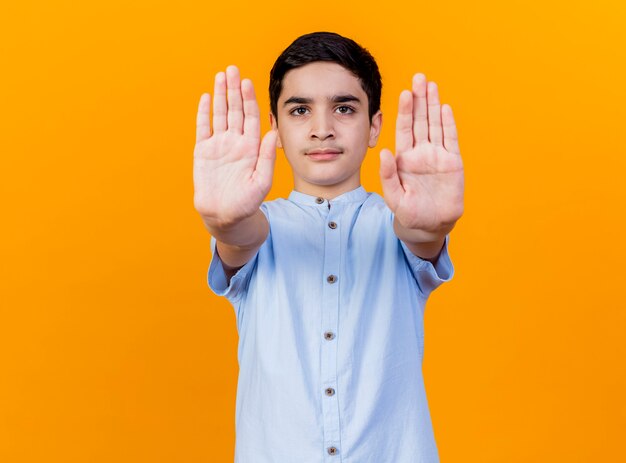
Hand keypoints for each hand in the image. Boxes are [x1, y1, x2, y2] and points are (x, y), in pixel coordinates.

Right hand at [194, 65, 277, 226]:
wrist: (225, 216)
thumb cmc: (247, 203)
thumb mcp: (261, 181)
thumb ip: (267, 157)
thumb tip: (273, 133)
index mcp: (251, 147)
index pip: (251, 117)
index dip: (249, 100)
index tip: (248, 83)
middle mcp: (235, 142)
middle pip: (235, 110)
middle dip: (235, 90)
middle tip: (234, 69)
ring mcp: (219, 145)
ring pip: (220, 114)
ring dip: (220, 95)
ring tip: (221, 76)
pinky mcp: (203, 152)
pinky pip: (203, 128)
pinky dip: (204, 112)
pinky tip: (207, 97)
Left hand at [379, 74, 463, 235]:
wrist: (429, 226)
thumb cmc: (408, 212)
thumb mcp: (394, 196)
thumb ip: (388, 175)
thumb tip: (385, 152)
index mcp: (404, 158)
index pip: (405, 129)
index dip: (405, 111)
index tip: (404, 93)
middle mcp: (421, 152)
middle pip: (421, 120)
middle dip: (420, 99)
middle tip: (419, 77)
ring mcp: (437, 156)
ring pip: (436, 125)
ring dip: (434, 105)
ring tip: (432, 85)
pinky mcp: (453, 163)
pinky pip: (450, 140)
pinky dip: (449, 125)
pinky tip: (445, 108)